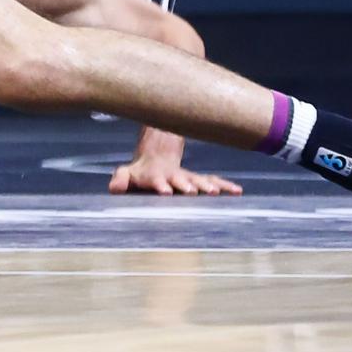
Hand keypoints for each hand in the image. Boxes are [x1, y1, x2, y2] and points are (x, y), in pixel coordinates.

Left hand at [109, 155, 242, 196]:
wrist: (156, 159)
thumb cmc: (139, 172)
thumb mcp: (126, 173)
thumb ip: (120, 180)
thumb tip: (114, 188)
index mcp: (155, 177)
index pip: (157, 181)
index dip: (160, 186)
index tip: (165, 191)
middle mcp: (174, 177)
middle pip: (181, 180)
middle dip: (187, 186)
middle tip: (192, 191)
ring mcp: (188, 177)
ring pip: (199, 180)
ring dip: (207, 186)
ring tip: (216, 192)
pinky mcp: (199, 180)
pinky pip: (214, 181)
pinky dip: (225, 186)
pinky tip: (238, 191)